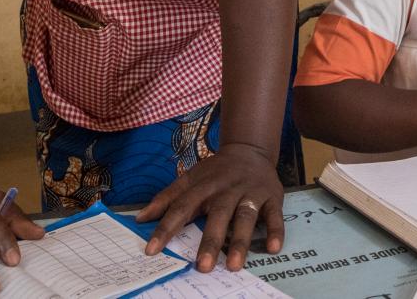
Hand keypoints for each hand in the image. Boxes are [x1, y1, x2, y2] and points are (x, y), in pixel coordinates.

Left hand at [136, 143, 284, 273]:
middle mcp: (227, 189)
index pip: (182, 207)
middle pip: (218, 216)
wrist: (250, 150)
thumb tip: (140, 218)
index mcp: (204, 186)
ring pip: (246, 217)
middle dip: (211, 241)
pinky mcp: (272, 197)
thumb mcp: (189, 178)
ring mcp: (250, 193)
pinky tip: (273, 248)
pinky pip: (275, 215)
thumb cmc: (216, 171)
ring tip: (234, 266)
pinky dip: (276, 231)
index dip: (166, 228)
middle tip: (202, 266)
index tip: (152, 250)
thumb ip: (166, 198)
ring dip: (241, 241)